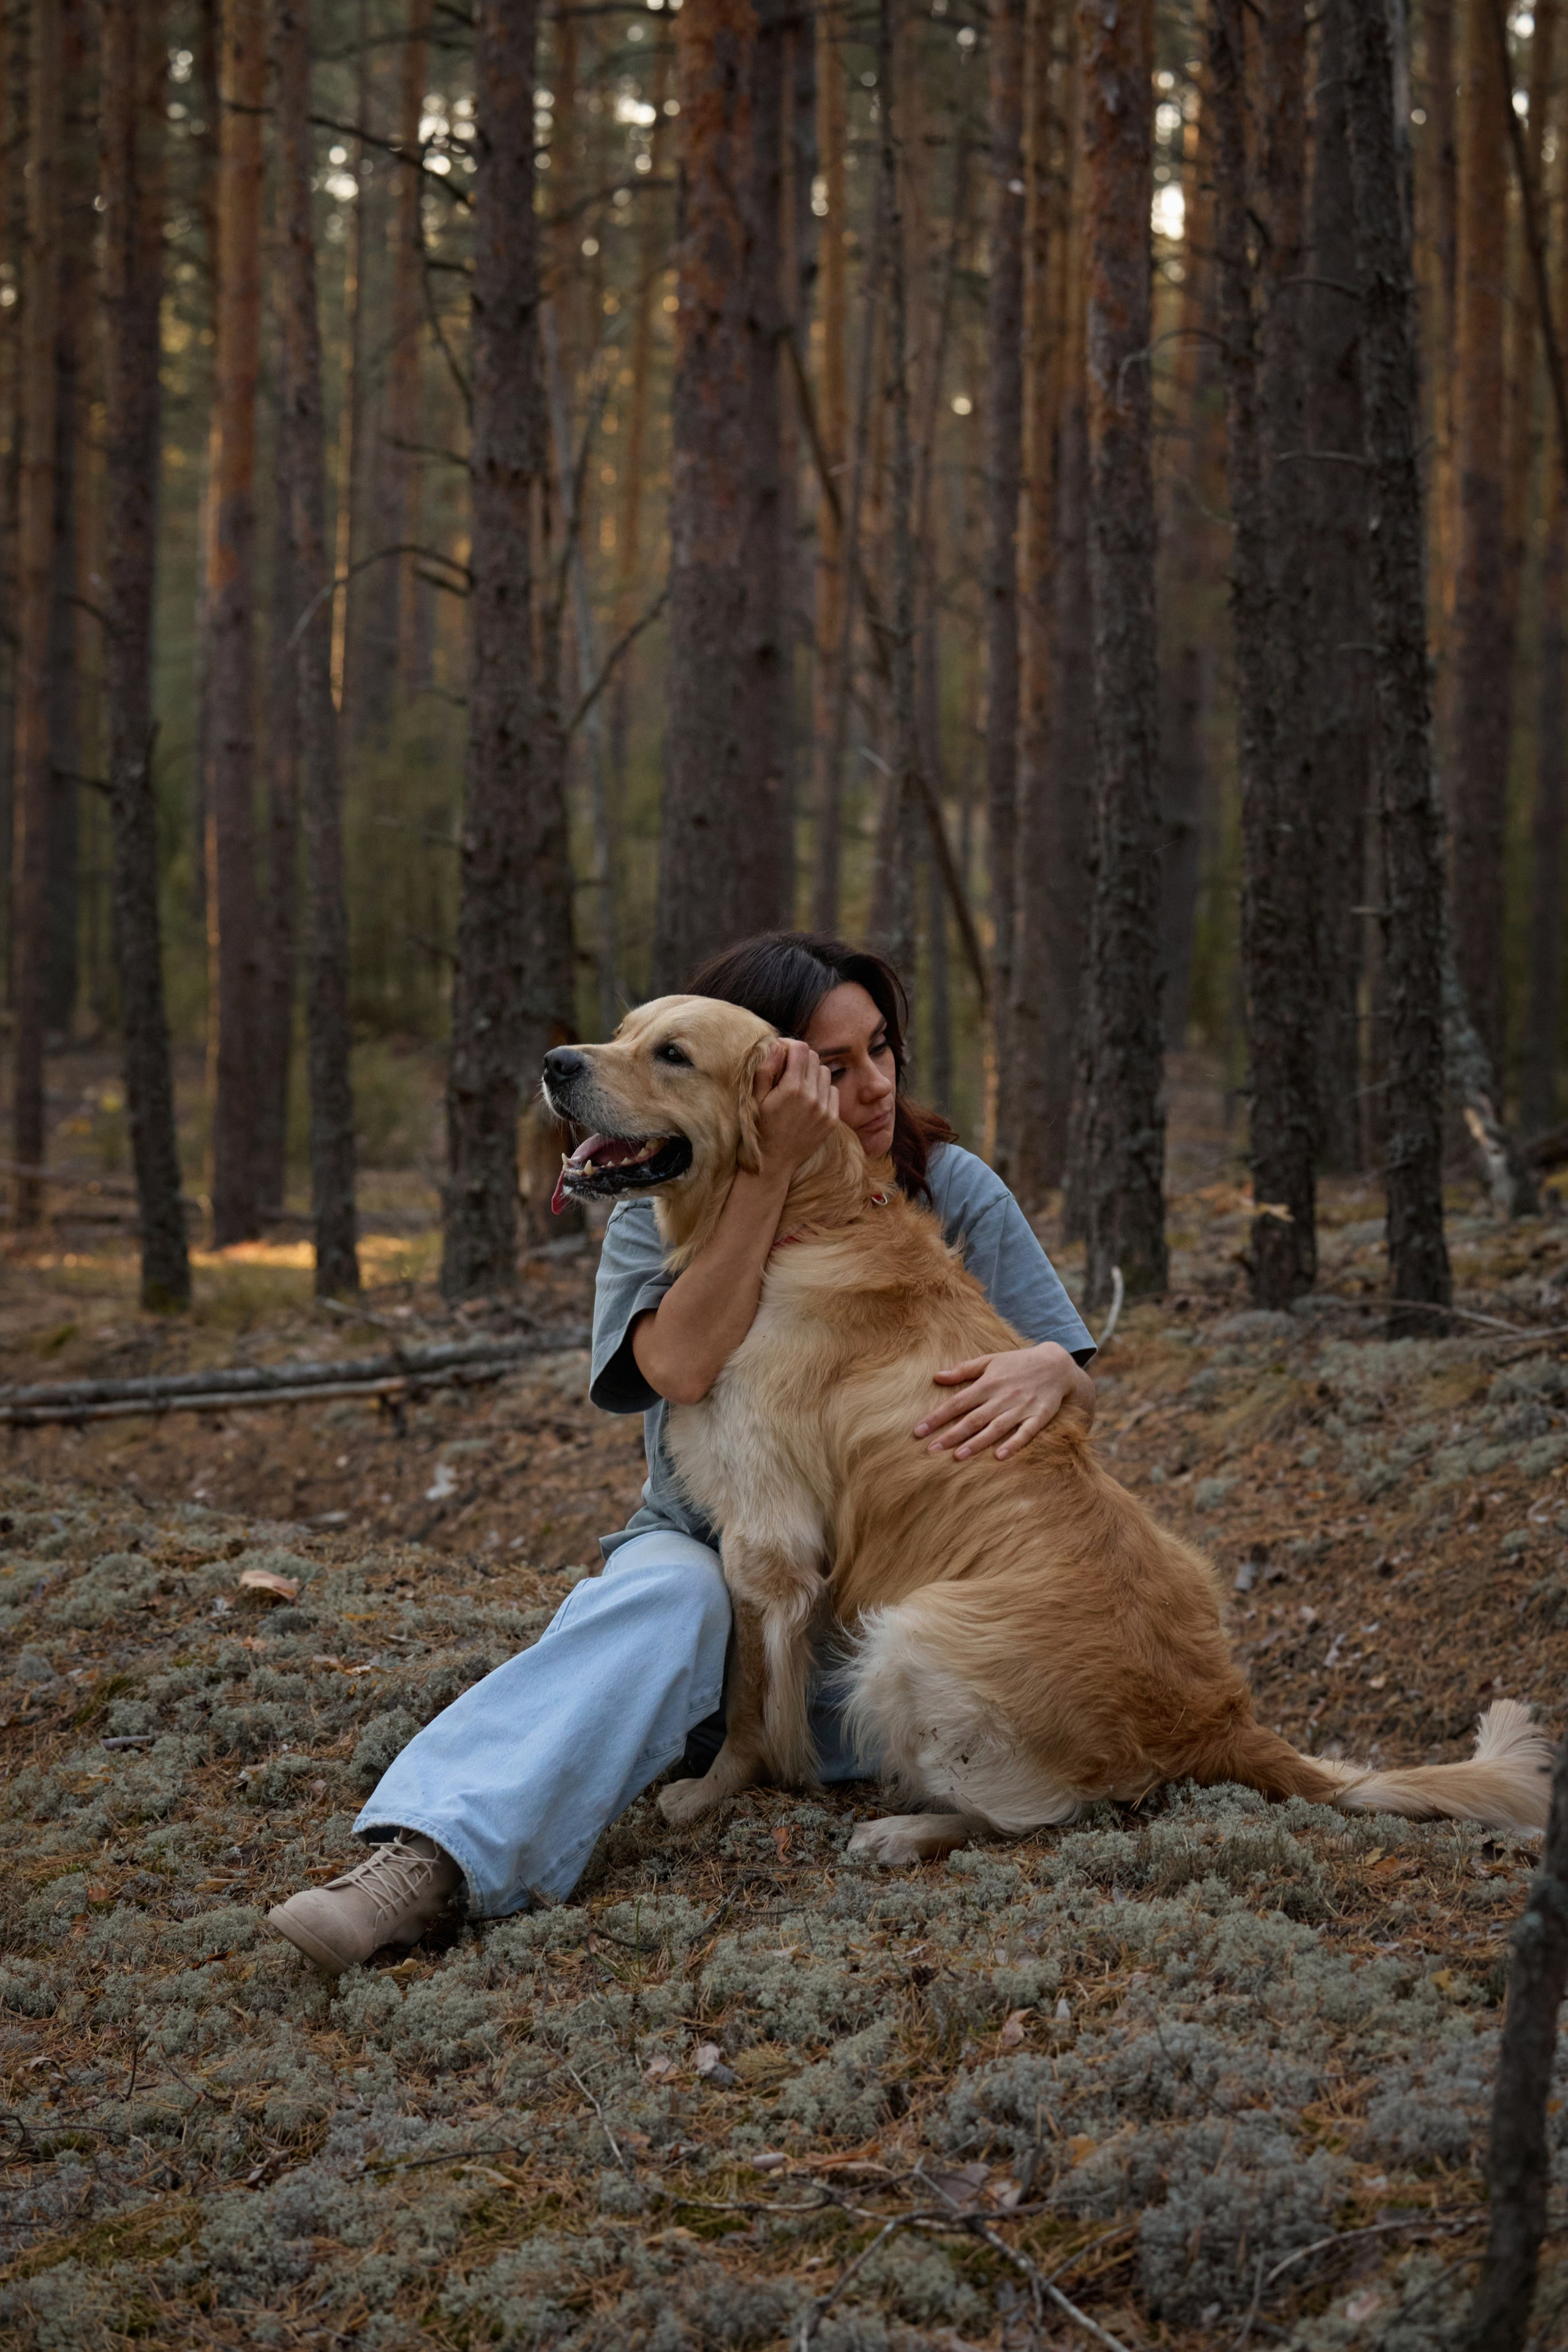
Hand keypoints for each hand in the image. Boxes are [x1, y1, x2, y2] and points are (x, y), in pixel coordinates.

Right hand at [752, 1038, 838, 1183]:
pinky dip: (822, 1089)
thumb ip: (766, 1069)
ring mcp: (824, 1109)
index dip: (789, 1045)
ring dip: (812, 1072)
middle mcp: (812, 1097)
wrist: (774, 1162)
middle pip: (814, 1057)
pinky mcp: (832, 1120)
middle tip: (787, 1068)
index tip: (780, 1052)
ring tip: (798, 1084)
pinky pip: (833, 1091)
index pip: (800, 1049)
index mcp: (791, 1088)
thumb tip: (777, 1045)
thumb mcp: (755, 1098)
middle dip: (800, 1057)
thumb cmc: (759, 1128)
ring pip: (825, 1072)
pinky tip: (809, 1099)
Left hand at [914, 1341, 1094, 1461]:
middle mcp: (1002, 1397)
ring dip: (977, 1443)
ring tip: (958, 1457)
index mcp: (988, 1383)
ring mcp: (1021, 1408)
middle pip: (973, 1419)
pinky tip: (1000, 1456)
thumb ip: (964, 1370)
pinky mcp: (1039, 1416)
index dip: (937, 1417)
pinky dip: (1014, 1444)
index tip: (919, 1431)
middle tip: (931, 1449)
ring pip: (995, 1428)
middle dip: (951, 1435)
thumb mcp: (990, 1360)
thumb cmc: (1017, 1363)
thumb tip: (936, 1377)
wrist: (1056, 1364)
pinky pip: (1026, 1433)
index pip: (957, 1402)